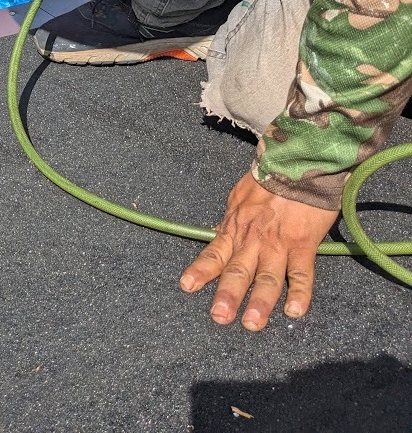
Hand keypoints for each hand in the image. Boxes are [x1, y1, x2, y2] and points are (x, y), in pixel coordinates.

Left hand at [180, 172, 337, 330]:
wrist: (297, 166)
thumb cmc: (267, 180)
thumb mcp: (239, 197)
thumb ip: (231, 220)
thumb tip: (219, 232)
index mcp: (235, 229)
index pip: (214, 254)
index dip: (201, 271)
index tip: (187, 286)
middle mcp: (252, 240)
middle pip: (238, 272)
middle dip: (227, 296)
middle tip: (219, 317)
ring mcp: (278, 244)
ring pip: (267, 278)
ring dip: (260, 302)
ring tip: (251, 324)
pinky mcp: (303, 245)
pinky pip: (301, 273)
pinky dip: (299, 293)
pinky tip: (295, 312)